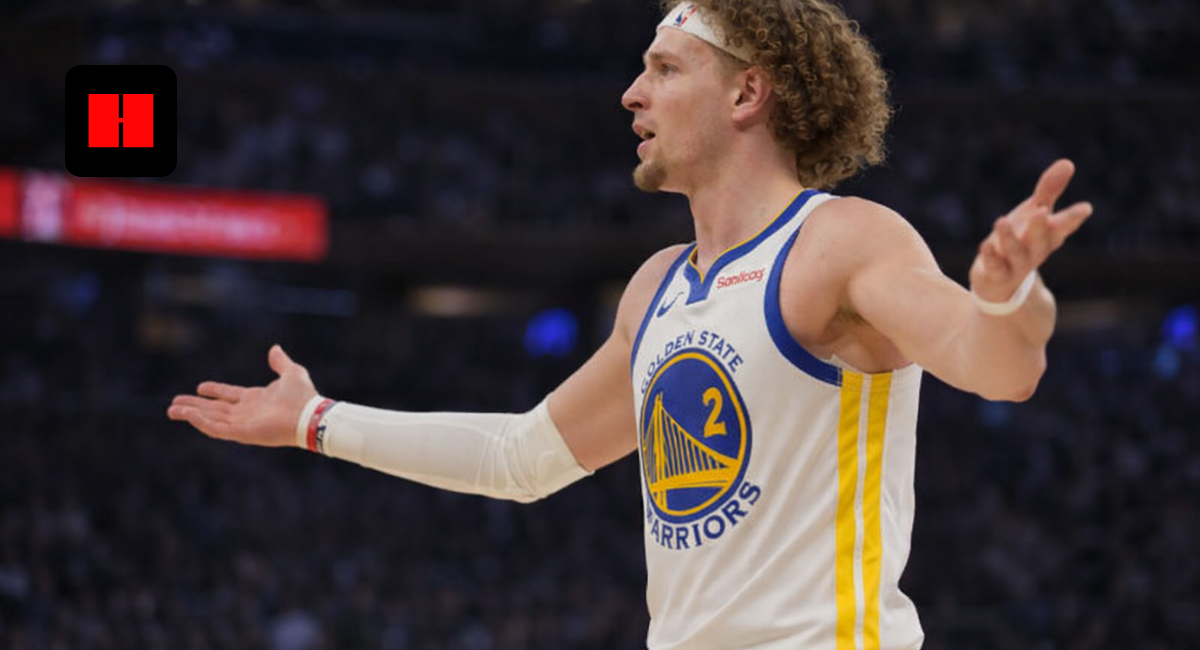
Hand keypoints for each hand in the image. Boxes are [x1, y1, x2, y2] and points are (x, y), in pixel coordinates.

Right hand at [167, 345, 318, 446]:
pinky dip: (202, 422)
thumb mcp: (292, 373)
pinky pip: (217, 429)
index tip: (200, 387)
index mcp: (256, 399)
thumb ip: (281, 362)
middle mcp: (247, 412)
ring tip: (172, 410)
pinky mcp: (242, 433)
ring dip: (191, 414)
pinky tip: (189, 414)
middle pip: (215, 409)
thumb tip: (274, 349)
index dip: (215, 391)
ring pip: (211, 419)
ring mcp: (243, 424)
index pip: (229, 395)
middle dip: (195, 406)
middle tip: (174, 403)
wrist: (309, 414)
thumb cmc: (304, 396)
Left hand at [969, 159, 1092, 302]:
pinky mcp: (996, 274)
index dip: (1073, 218)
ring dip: (1009, 239)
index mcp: (1048, 236)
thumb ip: (1049, 190)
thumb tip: (1068, 162)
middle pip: (1041, 240)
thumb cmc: (1022, 239)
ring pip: (1015, 253)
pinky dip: (990, 257)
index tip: (1085, 208)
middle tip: (1040, 211)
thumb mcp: (1035, 212)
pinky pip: (994, 267)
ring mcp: (1016, 265)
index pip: (1063, 226)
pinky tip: (984, 245)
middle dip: (1041, 227)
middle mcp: (1035, 251)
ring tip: (1001, 221)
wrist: (1001, 282)